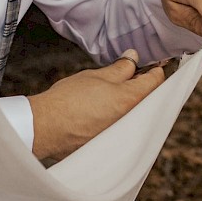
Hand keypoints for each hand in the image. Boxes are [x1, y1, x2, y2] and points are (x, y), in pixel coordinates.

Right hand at [27, 49, 165, 159]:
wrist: (45, 128)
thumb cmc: (68, 100)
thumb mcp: (97, 76)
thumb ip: (120, 68)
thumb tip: (134, 58)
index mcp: (130, 100)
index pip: (156, 82)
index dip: (156, 68)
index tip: (153, 63)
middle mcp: (131, 120)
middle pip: (149, 99)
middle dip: (144, 85)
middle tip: (134, 73)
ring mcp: (121, 134)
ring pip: (136, 112)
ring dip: (132, 100)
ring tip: (118, 88)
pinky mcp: (109, 142)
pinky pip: (124, 125)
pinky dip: (121, 114)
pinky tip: (107, 106)